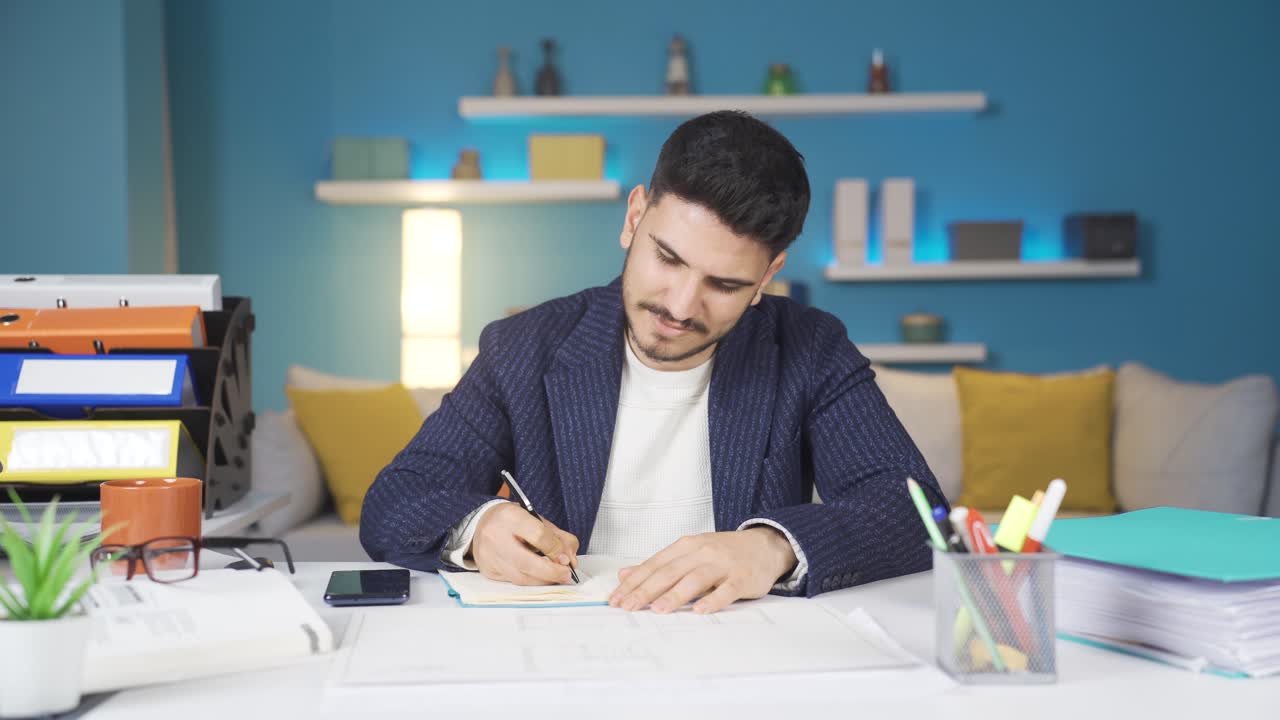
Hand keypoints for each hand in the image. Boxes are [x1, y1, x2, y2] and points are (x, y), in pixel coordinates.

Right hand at [470, 503, 579, 584]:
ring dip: (543, 580)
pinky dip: (530, 581)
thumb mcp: (536, 519)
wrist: (481, 523)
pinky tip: (539, 577)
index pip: (538, 536)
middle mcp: (495, 536)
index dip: (556, 550)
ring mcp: (489, 555)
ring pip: (520, 577)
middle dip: (551, 572)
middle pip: (527, 562)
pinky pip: (513, 581)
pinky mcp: (488, 570)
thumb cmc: (512, 521)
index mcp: (510, 516)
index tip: (566, 558)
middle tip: (566, 575)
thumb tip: (571, 559)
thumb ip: (557, 537)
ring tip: (556, 577)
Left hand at [607, 527, 796, 614]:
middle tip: (628, 607)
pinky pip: (726, 590)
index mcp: (685, 546)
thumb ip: (658, 564)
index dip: (633, 582)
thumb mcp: (689, 552)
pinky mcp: (741, 578)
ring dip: (675, 595)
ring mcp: (722, 564)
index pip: (654, 565)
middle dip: (646, 590)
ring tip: (658, 610)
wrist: (764, 545)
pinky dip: (713, 600)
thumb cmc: (723, 553)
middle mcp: (701, 552)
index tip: (616, 599)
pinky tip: (700, 610)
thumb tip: (624, 573)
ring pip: (695, 579)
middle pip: (669, 572)